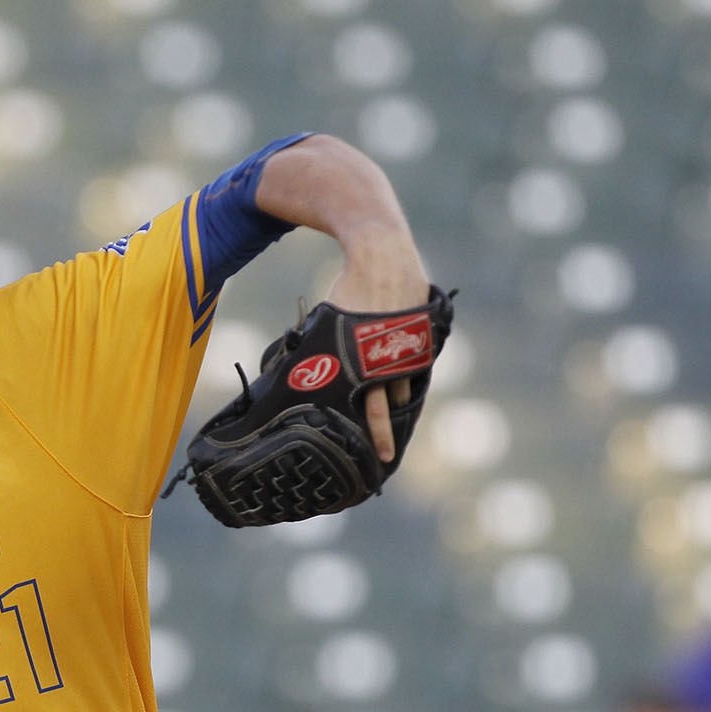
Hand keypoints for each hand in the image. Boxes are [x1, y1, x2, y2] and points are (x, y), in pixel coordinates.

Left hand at [326, 228, 429, 462]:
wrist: (381, 254)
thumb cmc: (347, 289)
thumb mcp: (324, 324)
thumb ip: (315, 352)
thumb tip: (287, 376)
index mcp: (365, 360)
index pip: (374, 410)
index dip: (379, 436)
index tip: (381, 457)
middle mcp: (391, 358)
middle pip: (393, 404)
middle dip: (388, 430)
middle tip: (384, 456)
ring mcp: (411, 346)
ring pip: (404, 382)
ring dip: (397, 397)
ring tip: (389, 412)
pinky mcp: (423, 333)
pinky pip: (415, 362)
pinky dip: (407, 372)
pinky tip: (399, 380)